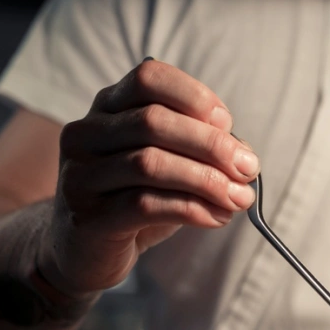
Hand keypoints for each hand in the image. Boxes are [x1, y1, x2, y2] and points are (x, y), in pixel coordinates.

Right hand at [48, 59, 259, 294]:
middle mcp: (86, 134)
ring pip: (151, 164)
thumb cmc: (133, 200)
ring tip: (239, 199)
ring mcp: (80, 175)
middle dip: (212, 145)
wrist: (82, 251)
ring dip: (207, 181)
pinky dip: (192, 209)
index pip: (149, 78)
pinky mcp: (87, 216)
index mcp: (107, 108)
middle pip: (154, 121)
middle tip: (249, 169)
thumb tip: (244, 155)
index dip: (194, 95)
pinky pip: (146, 205)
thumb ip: (198, 152)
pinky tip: (216, 217)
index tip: (228, 124)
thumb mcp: (166, 166)